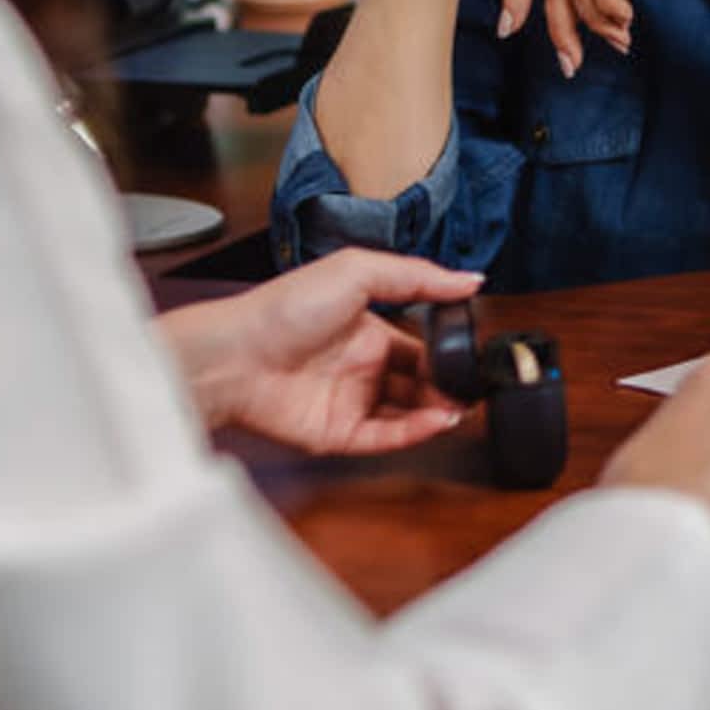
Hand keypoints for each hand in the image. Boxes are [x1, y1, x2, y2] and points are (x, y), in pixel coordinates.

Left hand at [160, 250, 483, 453]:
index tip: (474, 354)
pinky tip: (435, 420)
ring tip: (460, 406)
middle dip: (448, 386)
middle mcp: (361, 368)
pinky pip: (386, 438)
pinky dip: (415, 433)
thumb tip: (470, 280)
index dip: (447, 352)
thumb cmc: (287, 307)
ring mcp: (351, 403)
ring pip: (408, 414)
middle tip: (474, 386)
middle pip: (419, 383)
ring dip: (437, 411)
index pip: (421, 346)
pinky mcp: (338, 436)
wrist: (234, 354)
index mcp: (368, 330)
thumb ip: (417, 277)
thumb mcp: (357, 271)